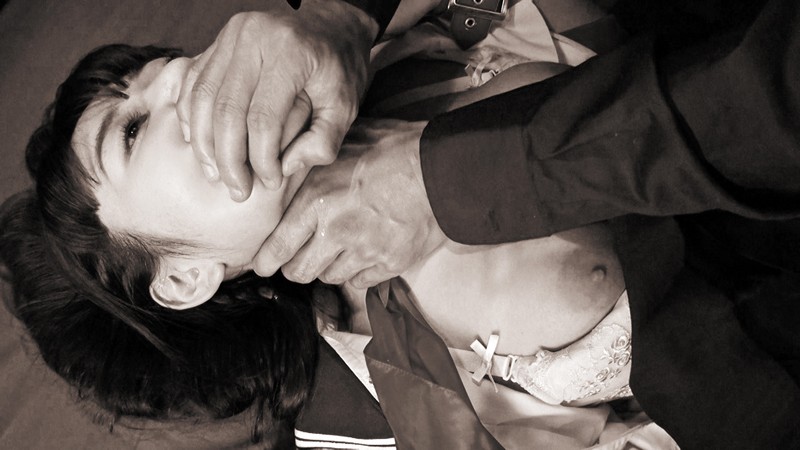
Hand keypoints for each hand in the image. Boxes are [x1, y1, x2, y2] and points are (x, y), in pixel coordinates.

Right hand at [176, 0, 377, 200]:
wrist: (330, 21)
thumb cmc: (340, 66)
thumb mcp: (346, 104)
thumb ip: (324, 140)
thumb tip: (286, 168)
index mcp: (289, 52)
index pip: (263, 118)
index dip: (262, 159)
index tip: (271, 184)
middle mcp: (253, 37)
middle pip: (226, 110)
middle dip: (228, 158)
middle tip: (237, 190)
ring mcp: (230, 36)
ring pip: (201, 97)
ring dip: (204, 142)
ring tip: (215, 174)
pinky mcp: (217, 41)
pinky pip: (194, 82)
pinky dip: (191, 116)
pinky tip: (201, 144)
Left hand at [254, 119, 446, 288]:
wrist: (443, 169)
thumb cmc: (395, 148)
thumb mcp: (344, 144)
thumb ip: (314, 162)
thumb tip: (287, 164)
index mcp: (318, 200)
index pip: (278, 246)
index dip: (265, 260)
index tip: (261, 264)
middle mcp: (336, 231)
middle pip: (299, 272)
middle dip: (294, 268)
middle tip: (297, 258)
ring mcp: (364, 251)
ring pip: (329, 277)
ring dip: (328, 267)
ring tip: (336, 248)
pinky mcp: (389, 264)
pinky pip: (360, 282)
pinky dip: (357, 272)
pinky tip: (363, 254)